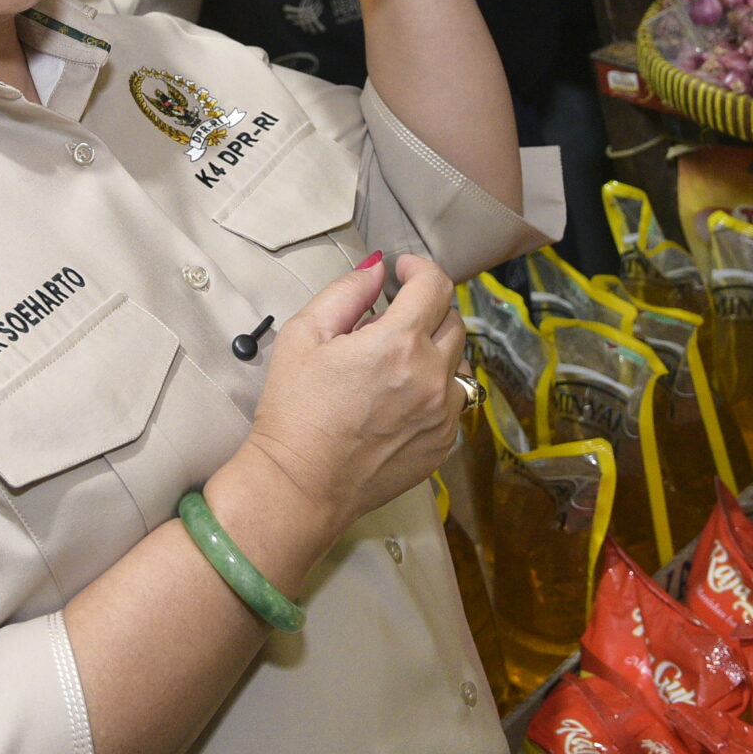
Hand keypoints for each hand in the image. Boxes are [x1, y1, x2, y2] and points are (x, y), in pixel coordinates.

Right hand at [241, 254, 465, 537]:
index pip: (435, 285)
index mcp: (398, 343)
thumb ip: (345, 292)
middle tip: (392, 317)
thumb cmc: (294, 412)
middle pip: (452, 320)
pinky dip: (434, 387)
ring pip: (458, 361)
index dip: (418, 268)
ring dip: (433, 349)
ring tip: (395, 361)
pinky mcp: (442, 443)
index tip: (402, 271)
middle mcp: (431, 376)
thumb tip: (376, 270)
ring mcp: (442, 413)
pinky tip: (399, 397)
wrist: (300, 485)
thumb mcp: (303, 336)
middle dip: (425, 308)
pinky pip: (452, 400)